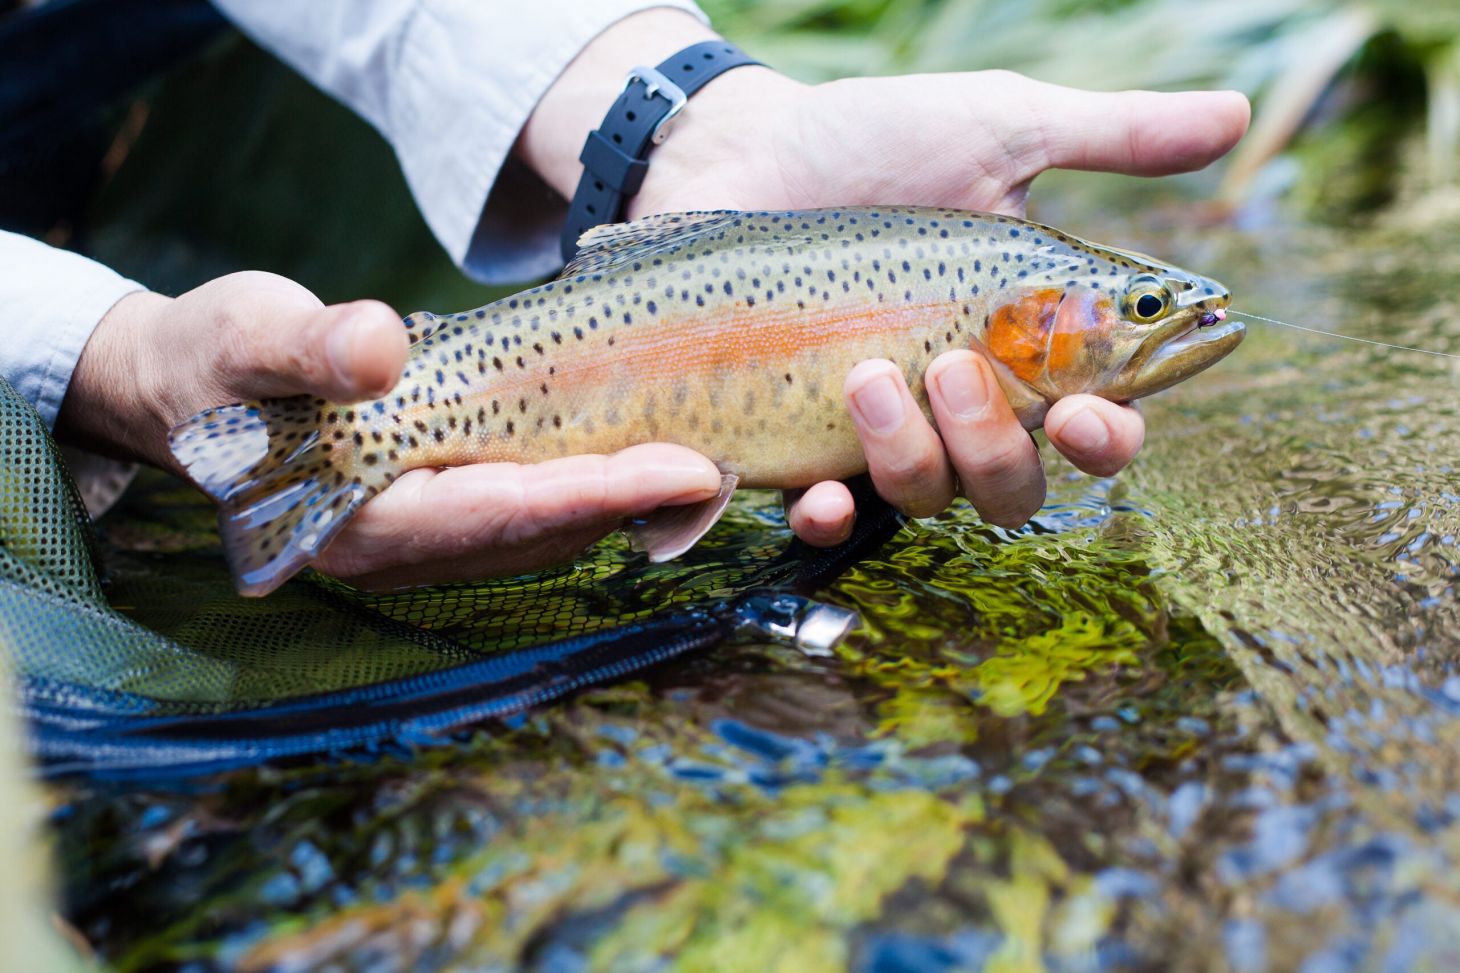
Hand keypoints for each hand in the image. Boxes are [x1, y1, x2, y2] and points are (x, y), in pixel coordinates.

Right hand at [56, 272, 722, 588]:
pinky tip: (643, 454)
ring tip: (710, 460)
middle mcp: (404, 551)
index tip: (684, 465)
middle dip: (637, 502)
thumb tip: (380, 351)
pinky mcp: (446, 517)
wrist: (194, 389)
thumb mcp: (249, 335)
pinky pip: (535, 515)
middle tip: (729, 464)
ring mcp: (428, 543)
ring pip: (548, 533)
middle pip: (544, 533)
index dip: (598, 490)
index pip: (503, 510)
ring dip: (627, 502)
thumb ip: (309, 347)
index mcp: (361, 523)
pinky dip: (593, 489)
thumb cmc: (219, 360)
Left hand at [521, 11, 1249, 542]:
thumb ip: (1113, 137)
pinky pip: (829, 514)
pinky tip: (817, 491)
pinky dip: (829, 516)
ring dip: (912, 456)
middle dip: (998, 447)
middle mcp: (961, 401)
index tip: (1085, 415)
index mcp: (1025, 342)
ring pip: (929, 499)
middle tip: (956, 367)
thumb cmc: (874, 139)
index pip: (1096, 421)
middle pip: (1017, 485)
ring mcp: (880, 428)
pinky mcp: (800, 439)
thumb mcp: (998, 129)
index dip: (1107, 439)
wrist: (743, 149)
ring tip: (864, 373)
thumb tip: (1240, 113)